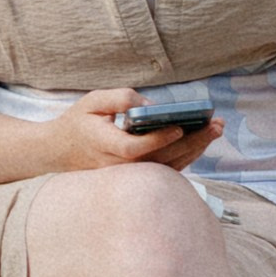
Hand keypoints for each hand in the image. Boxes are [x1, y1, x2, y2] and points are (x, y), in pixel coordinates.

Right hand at [51, 85, 221, 173]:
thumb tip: (149, 106)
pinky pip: (165, 170)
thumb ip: (119, 99)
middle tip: (215, 124)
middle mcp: (119, 167)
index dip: (159, 139)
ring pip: (167, 168)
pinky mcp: (136, 178)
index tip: (180, 125)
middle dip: (191, 142)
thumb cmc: (78, 122)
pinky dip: (185, 156)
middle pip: (160, 161)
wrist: (60, 151)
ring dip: (194, 149)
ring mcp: (128, 177)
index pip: (135, 148)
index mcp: (105, 146)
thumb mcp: (92, 101)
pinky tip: (201, 141)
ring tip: (215, 129)